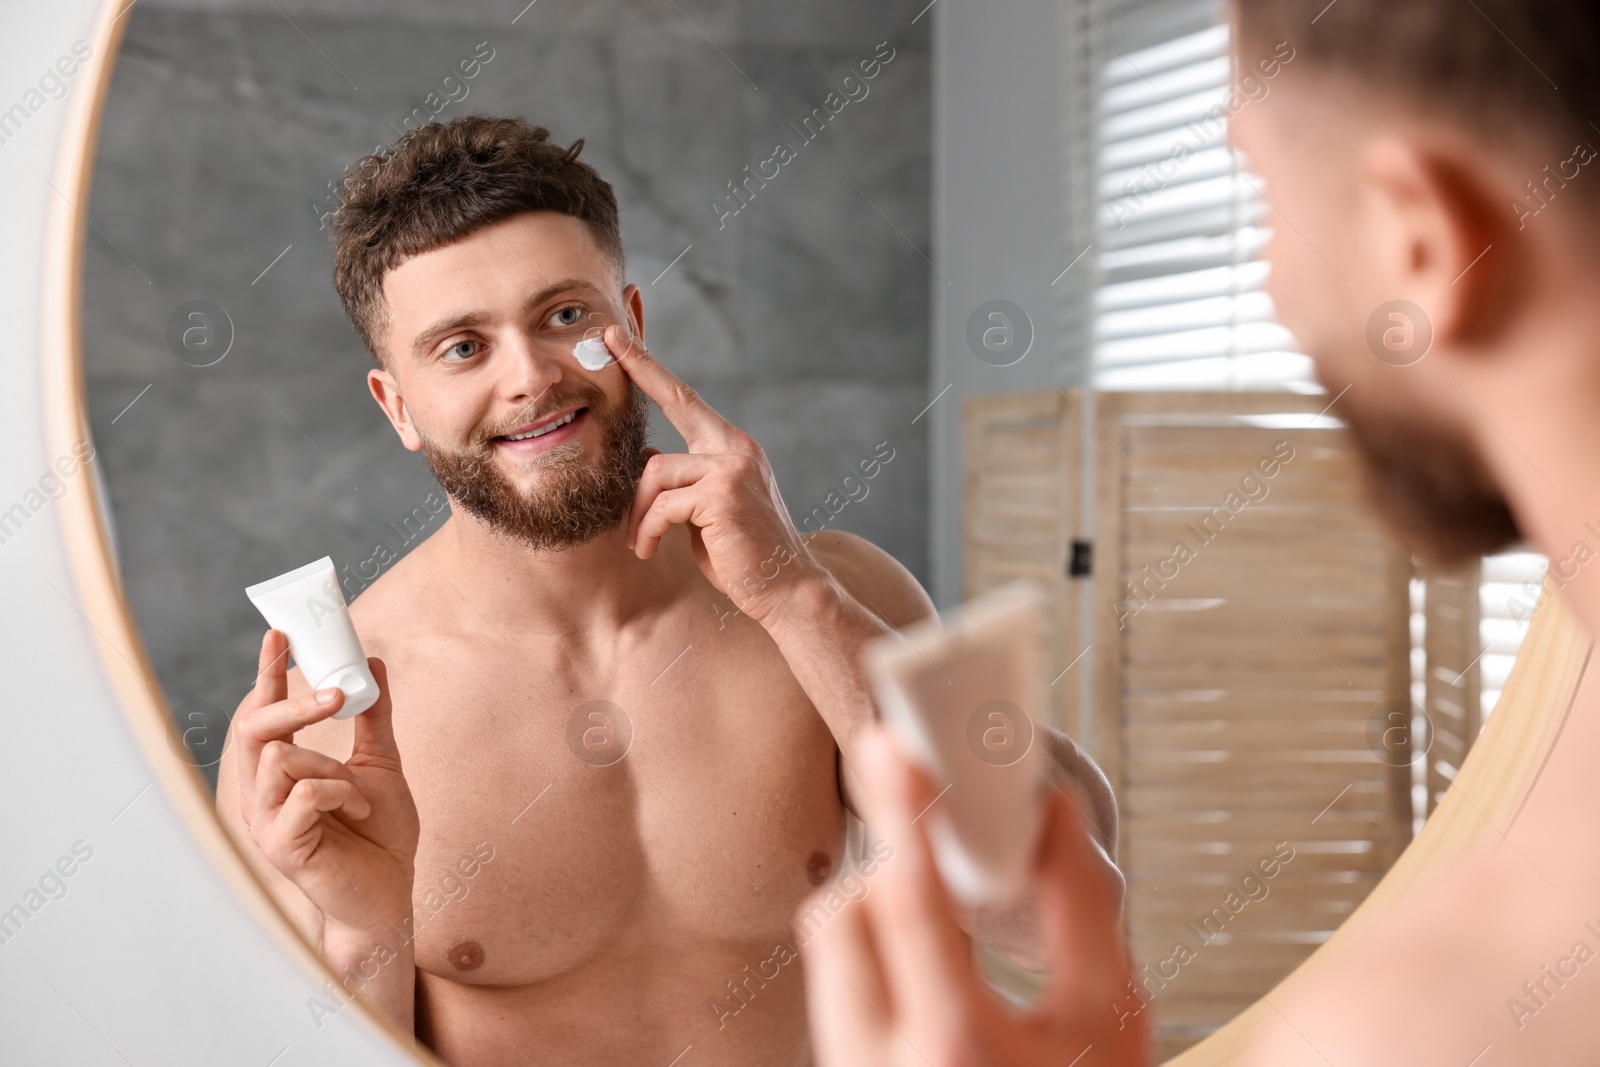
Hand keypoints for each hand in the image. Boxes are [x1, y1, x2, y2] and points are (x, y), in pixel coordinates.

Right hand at [231, 629, 420, 936]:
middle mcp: (262, 795)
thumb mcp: (382, 764)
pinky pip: (304, 793)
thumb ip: (374, 718)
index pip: (262, 715)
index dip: (267, 674)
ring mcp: (266, 821)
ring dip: (332, 768)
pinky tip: (357, 812)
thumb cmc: (379, 836)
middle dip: (294, 704)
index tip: (279, 635)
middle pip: (253, 729)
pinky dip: (341, 793)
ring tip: (358, 794)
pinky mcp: (280, 846)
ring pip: (281, 759)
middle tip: (338, 694)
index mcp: (280, 774)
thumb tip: (372, 664)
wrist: (390, 893)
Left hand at [604, 324, 827, 624]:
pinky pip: (662, 504)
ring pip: (655, 471)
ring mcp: (731, 467)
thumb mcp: (706, 511)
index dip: (653, 367)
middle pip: (676, 399)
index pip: (687, 399)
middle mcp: (736, 448)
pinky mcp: (721, 495)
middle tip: (607, 336)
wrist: (786, 590)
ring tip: (639, 542)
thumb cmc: (742, 557)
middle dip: (640, 365)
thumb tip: (647, 458)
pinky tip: (647, 551)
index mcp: (733, 448)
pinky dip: (647, 531)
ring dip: (638, 512)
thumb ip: (682, 482)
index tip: (623, 336)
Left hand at [801, 727, 1149, 1066]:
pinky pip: (833, 993)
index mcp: (954, 1048)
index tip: (891, 746)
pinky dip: (872, 961)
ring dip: (875, 917)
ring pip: (827, 953)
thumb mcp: (1111, 1021)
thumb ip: (1081, 910)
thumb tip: (1053, 812)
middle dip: (887, 870)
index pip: (909, 904)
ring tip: (946, 927)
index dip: (901, 814)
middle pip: (839, 918)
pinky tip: (928, 974)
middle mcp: (878, 1065)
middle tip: (939, 855)